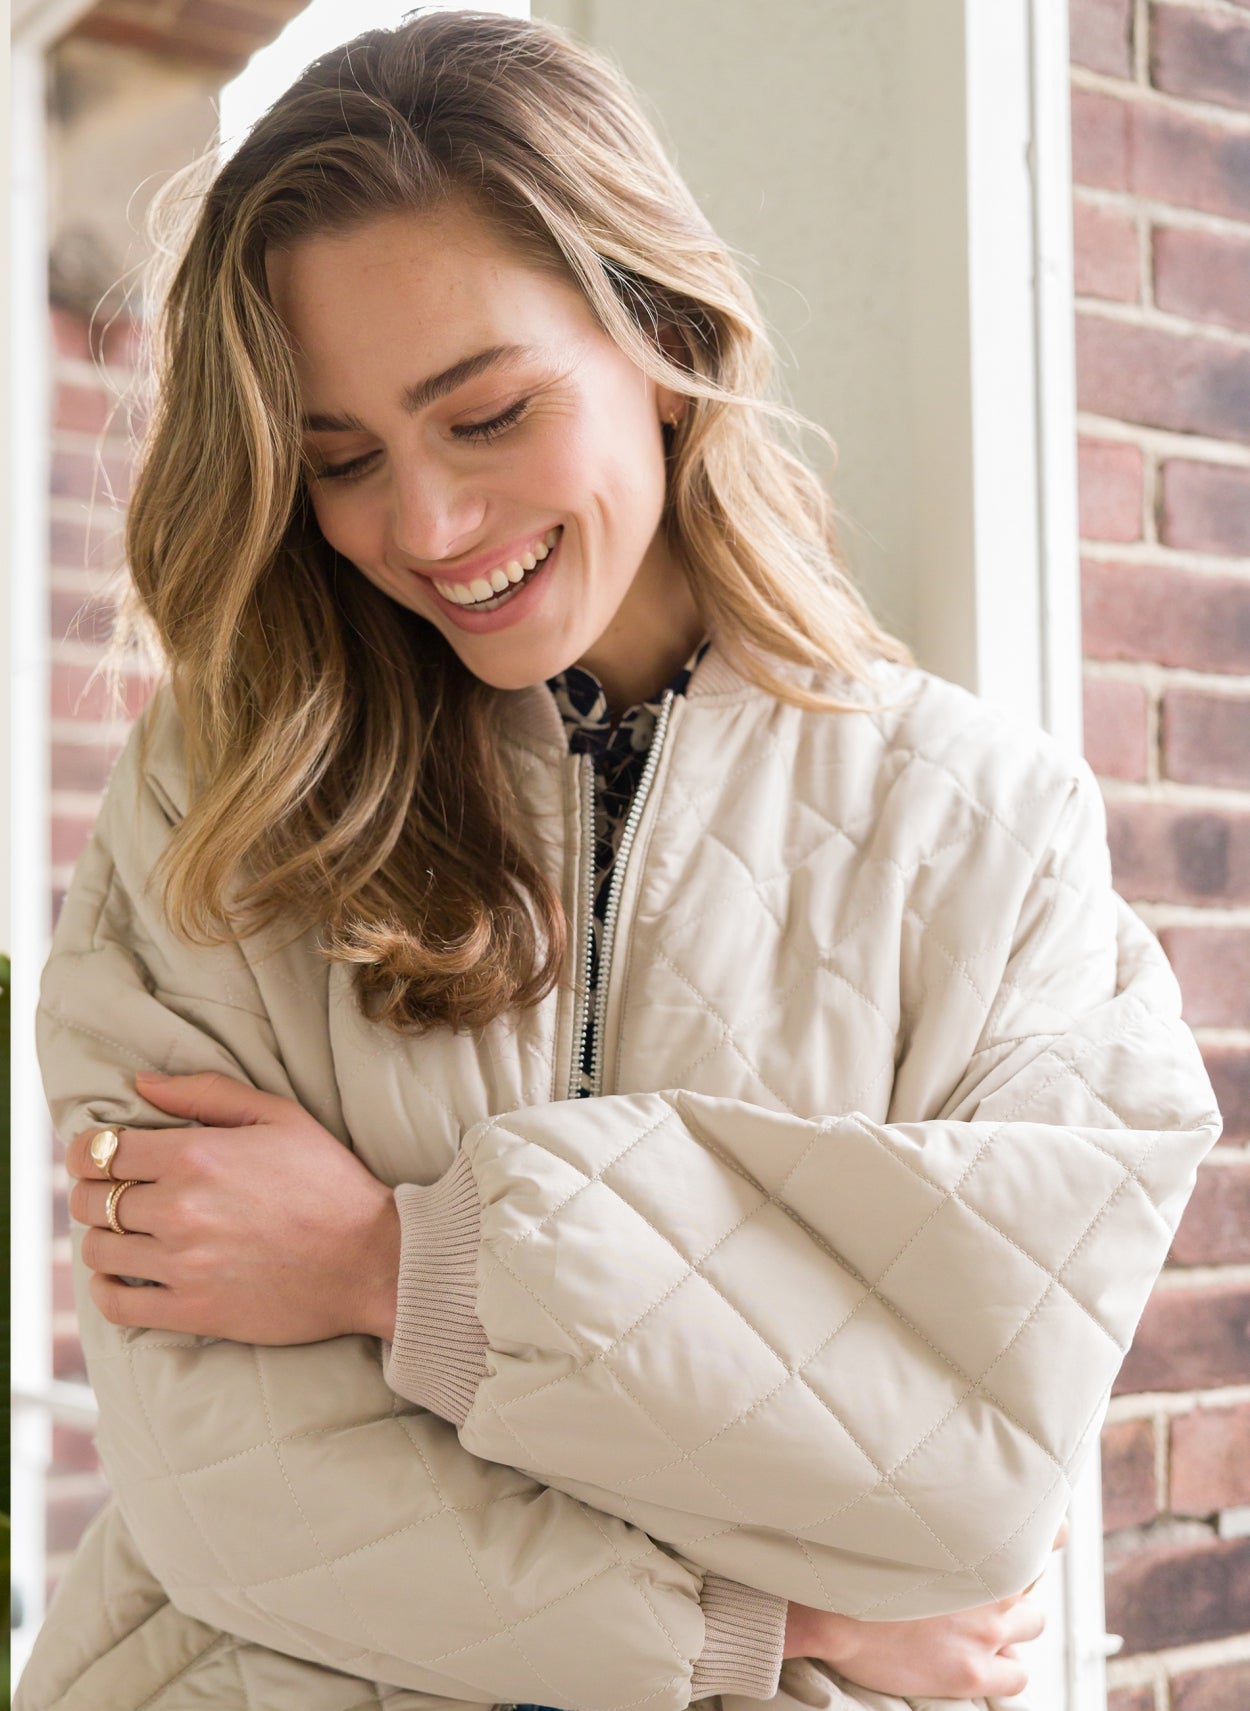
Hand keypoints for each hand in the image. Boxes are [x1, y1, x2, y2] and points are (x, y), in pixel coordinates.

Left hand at [66, 1072, 400, 1344]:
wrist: (371, 1260)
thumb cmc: (330, 1183)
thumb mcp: (280, 1116)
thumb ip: (206, 1092)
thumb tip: (140, 1084)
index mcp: (196, 1155)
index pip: (100, 1150)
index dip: (86, 1151)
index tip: (95, 1157)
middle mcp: (179, 1208)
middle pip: (88, 1200)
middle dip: (91, 1192)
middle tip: (113, 1194)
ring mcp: (182, 1264)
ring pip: (97, 1251)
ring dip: (103, 1238)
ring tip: (128, 1234)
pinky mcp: (191, 1311)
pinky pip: (114, 1304)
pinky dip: (107, 1290)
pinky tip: (126, 1276)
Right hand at [783, 1518, 1067, 1699]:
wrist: (832, 1613)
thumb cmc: (858, 1560)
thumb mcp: (903, 1520)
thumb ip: (936, 1510)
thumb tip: (942, 1484)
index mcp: (978, 1544)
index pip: (1046, 1532)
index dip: (1047, 1532)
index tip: (1045, 1529)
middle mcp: (992, 1588)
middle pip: (1034, 1583)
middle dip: (1017, 1584)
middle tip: (986, 1584)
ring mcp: (986, 1633)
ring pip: (1033, 1627)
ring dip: (1013, 1624)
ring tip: (984, 1621)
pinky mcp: (973, 1672)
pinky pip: (1017, 1676)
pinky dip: (1006, 1667)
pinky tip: (983, 1658)